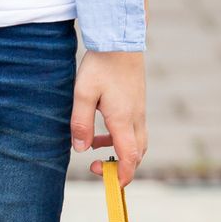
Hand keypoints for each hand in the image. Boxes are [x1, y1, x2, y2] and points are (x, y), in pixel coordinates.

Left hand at [70, 50, 147, 184]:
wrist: (119, 38)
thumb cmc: (100, 65)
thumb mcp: (82, 94)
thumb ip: (80, 123)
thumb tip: (80, 149)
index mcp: (123, 119)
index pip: (130, 158)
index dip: (123, 176)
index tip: (111, 183)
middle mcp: (136, 118)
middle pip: (137, 154)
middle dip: (121, 168)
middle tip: (98, 168)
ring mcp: (139, 110)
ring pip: (136, 143)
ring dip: (119, 153)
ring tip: (95, 148)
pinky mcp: (137, 103)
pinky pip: (133, 130)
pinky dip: (119, 139)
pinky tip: (100, 131)